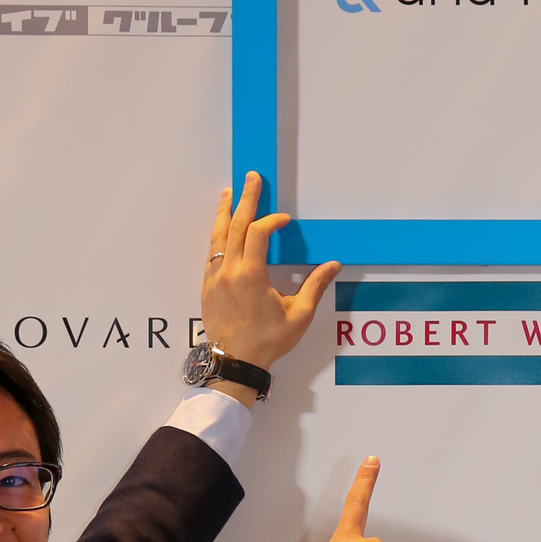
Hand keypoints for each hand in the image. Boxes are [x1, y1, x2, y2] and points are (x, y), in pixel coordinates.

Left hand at [200, 173, 338, 386]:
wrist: (235, 363)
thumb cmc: (266, 342)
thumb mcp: (298, 316)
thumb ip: (315, 287)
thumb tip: (332, 266)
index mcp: (250, 275)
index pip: (259, 233)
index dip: (272, 221)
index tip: (284, 220)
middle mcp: (228, 272)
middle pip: (235, 226)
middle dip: (246, 199)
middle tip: (251, 178)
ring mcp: (214, 279)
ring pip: (218, 236)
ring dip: (225, 212)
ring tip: (230, 193)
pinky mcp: (208, 287)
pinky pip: (211, 253)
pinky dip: (217, 235)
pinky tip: (222, 228)